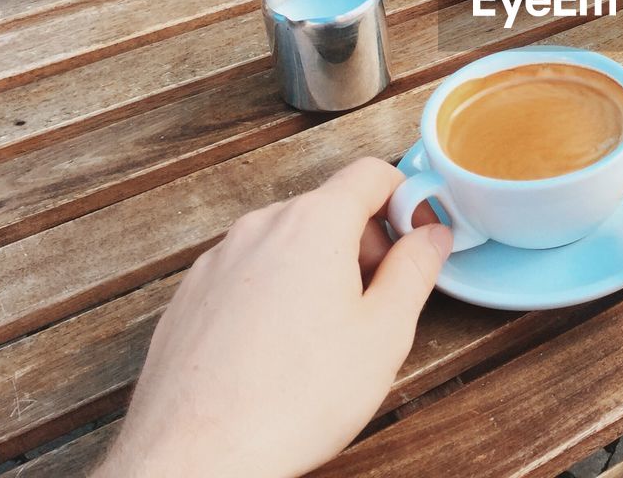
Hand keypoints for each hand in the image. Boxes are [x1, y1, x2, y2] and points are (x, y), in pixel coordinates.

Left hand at [93, 158, 451, 477]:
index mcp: (314, 224)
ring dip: (320, 270)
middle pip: (330, 208)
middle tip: (382, 301)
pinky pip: (250, 274)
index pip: (373, 173)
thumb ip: (416, 270)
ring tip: (330, 337)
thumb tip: (431, 236)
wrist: (195, 459)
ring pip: (287, 243)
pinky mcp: (191, 296)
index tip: (419, 239)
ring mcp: (218, 260)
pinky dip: (276, 294)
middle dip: (366, 243)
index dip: (408, 199)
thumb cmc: (291, 400)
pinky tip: (282, 352)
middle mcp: (260, 227)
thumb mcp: (385, 334)